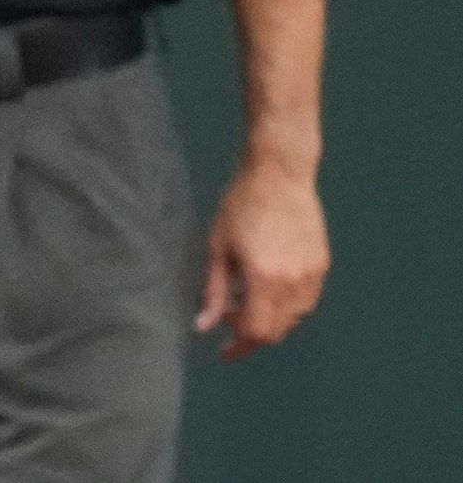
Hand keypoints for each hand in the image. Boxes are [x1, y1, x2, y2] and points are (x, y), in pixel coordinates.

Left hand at [196, 158, 328, 358]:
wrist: (279, 175)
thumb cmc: (240, 205)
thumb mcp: (217, 247)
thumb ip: (213, 291)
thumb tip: (204, 325)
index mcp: (264, 278)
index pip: (256, 331)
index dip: (239, 347)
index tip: (223, 352)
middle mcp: (293, 282)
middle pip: (277, 330)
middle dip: (251, 333)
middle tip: (227, 319)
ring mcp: (312, 275)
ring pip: (294, 318)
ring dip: (270, 319)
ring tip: (244, 299)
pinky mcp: (322, 265)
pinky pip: (307, 301)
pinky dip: (287, 306)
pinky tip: (268, 289)